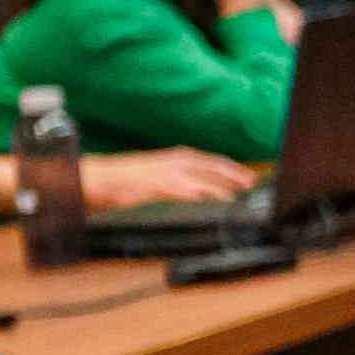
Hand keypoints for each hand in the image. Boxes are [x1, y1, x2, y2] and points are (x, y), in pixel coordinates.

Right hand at [86, 148, 259, 211]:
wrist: (102, 178)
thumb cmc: (128, 177)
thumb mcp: (160, 172)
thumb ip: (180, 177)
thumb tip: (199, 187)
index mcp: (176, 156)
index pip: (211, 160)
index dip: (231, 168)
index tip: (247, 175)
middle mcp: (176, 161)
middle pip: (214, 166)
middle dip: (236, 174)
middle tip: (252, 182)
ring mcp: (171, 173)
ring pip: (207, 177)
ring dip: (228, 184)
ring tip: (243, 192)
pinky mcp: (164, 185)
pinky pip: (193, 190)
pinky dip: (210, 193)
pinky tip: (223, 199)